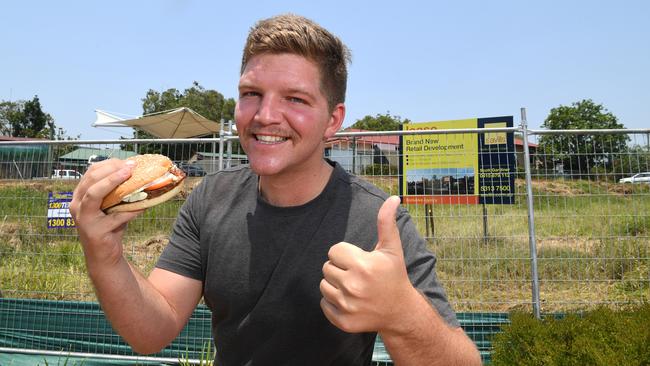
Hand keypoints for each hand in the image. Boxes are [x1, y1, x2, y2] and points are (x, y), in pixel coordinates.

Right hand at [70, 159, 142, 268]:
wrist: (104, 256)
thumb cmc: (110, 227)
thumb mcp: (111, 206)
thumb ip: (117, 191)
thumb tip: (138, 172)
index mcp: (79, 196)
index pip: (90, 173)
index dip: (108, 165)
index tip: (127, 162)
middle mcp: (76, 206)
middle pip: (91, 180)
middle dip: (111, 170)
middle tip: (131, 166)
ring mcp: (83, 219)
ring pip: (94, 194)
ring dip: (113, 182)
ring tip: (130, 175)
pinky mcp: (95, 232)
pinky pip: (115, 217)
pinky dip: (130, 210)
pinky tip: (143, 206)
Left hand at [320, 196, 417, 333]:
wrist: (400, 312)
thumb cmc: (394, 276)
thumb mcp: (392, 249)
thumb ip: (387, 222)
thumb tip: (393, 198)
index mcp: (363, 266)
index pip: (333, 251)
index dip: (345, 254)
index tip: (358, 260)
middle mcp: (353, 286)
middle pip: (326, 267)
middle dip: (339, 268)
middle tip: (357, 274)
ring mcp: (347, 305)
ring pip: (323, 285)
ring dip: (334, 284)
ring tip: (353, 286)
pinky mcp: (342, 321)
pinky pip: (324, 304)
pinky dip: (333, 302)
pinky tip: (350, 300)